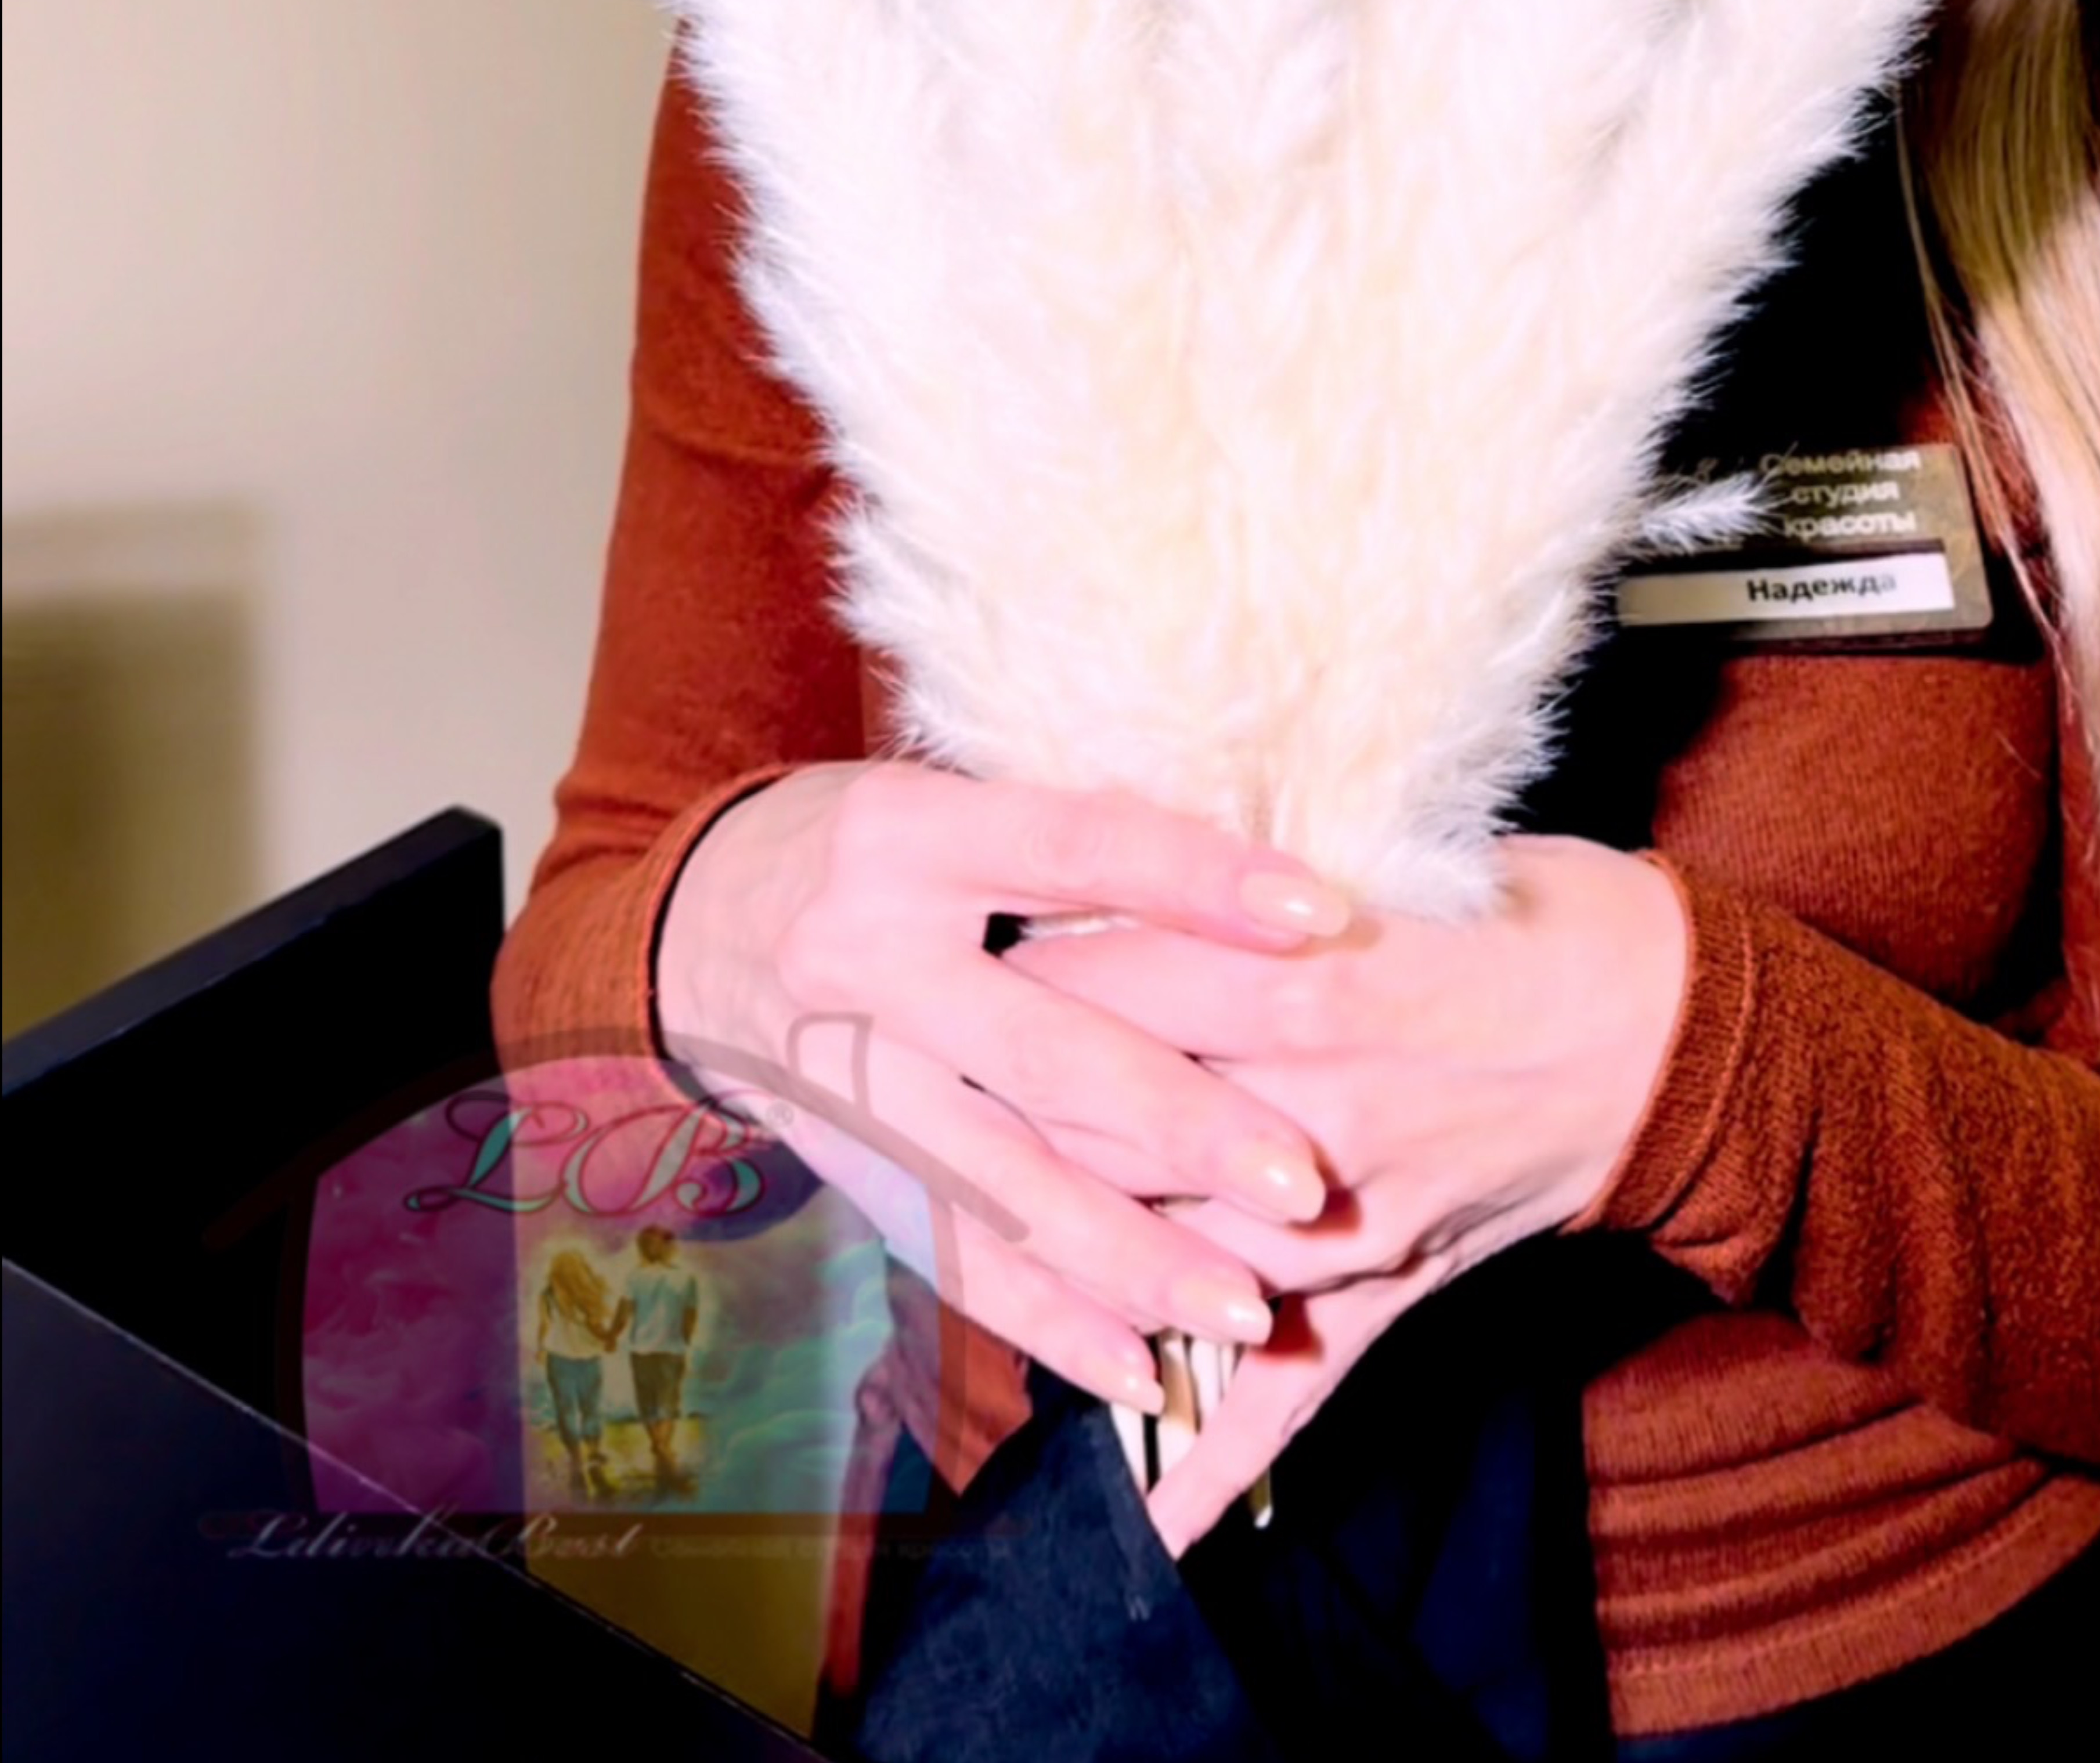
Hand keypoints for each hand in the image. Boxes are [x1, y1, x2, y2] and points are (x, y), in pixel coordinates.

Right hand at [653, 761, 1349, 1417]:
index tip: (1317, 914)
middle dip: (1180, 1123)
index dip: (1194, 878)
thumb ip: (1077, 854)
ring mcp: (850, 1076)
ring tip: (1252, 1312)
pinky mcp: (846, 1168)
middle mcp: (872, 957)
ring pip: (1005, 1186)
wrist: (701, 927)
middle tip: (1303, 1181)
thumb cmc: (875, 849)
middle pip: (1044, 1050)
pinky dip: (1050, 1325)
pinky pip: (953, 1262)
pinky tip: (1141, 1374)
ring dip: (1134, 1259)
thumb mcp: (951, 806)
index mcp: (913, 837)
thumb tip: (1259, 889)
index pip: (1074, 849)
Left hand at [1011, 834, 1691, 1546]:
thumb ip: (1248, 893)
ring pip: (1166, 1256)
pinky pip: (1291, 1386)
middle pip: (1099, 1126)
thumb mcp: (1376, 867)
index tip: (945, 974)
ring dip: (1072, 1269)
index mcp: (1287, 976)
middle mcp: (1298, 1099)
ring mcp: (1343, 1209)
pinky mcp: (1390, 1285)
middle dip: (1002, 1121)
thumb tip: (1126, 869)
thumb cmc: (1514, 917)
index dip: (1004, 985)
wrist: (1655, 1021)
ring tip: (980, 1259)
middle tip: (927, 1105)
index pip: (1093, 988)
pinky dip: (1213, 1455)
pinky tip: (1144, 1509)